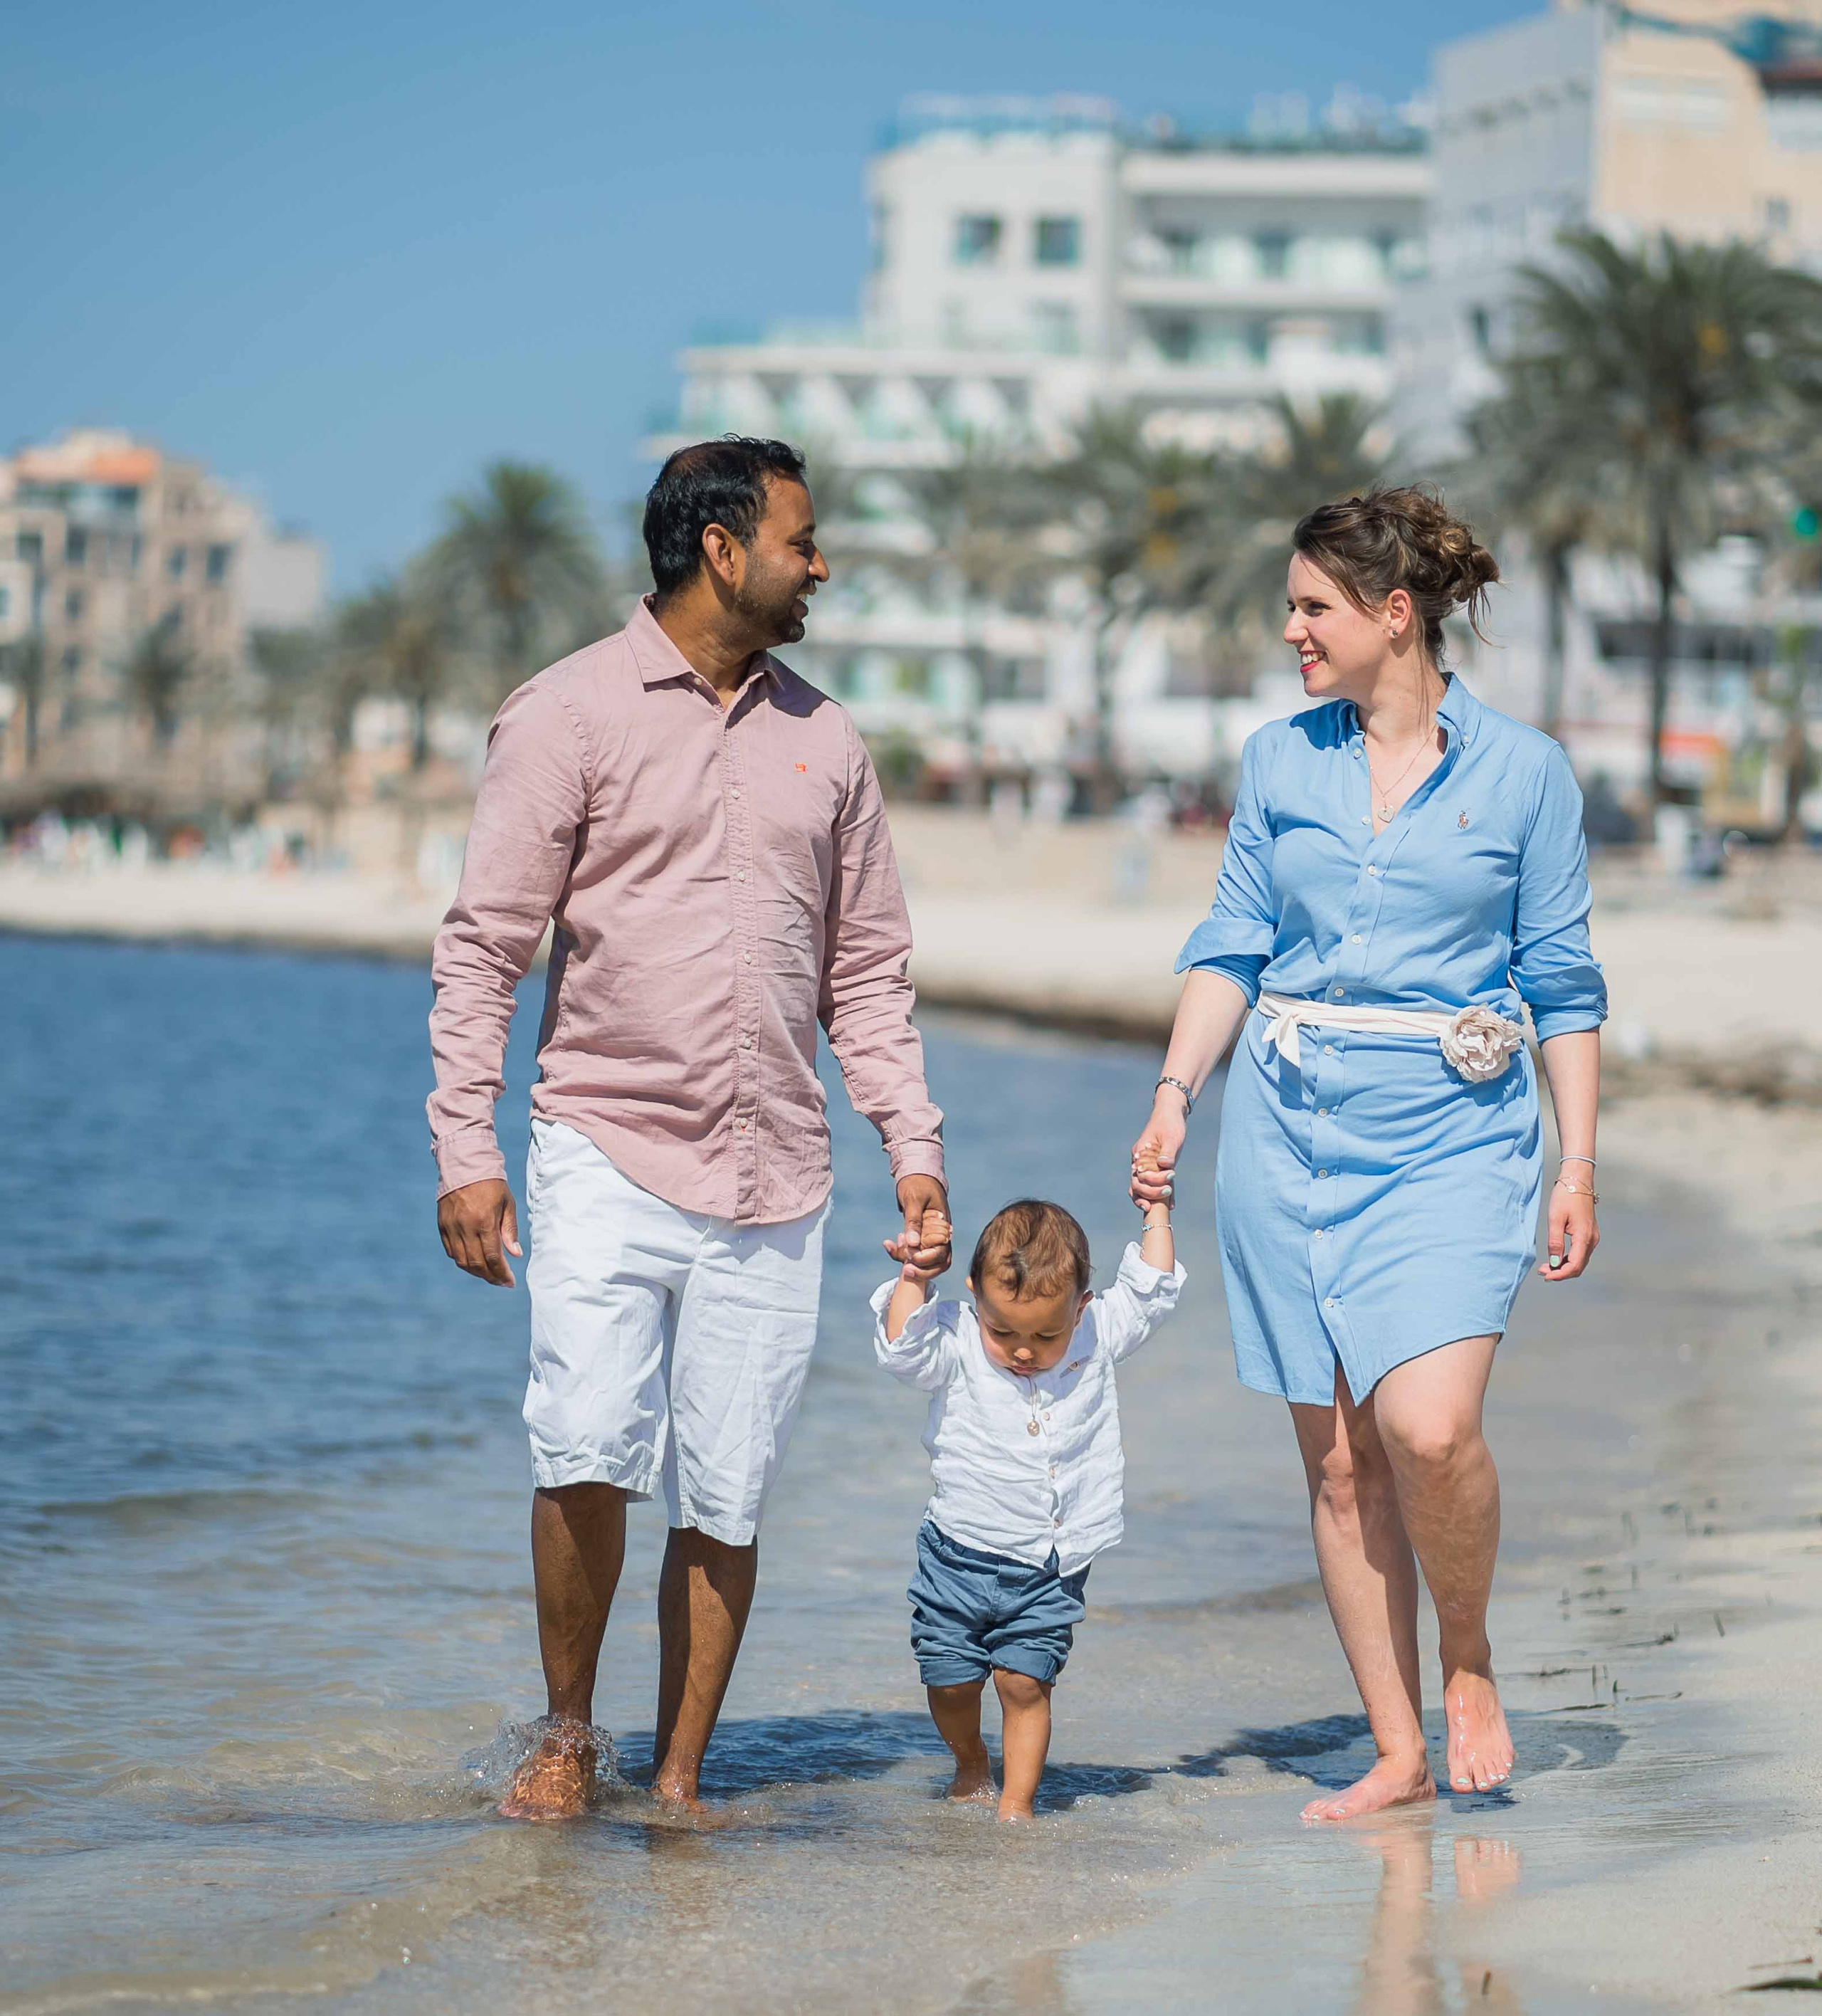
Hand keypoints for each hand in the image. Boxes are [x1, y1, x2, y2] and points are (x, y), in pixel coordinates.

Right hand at [438, 1178, 522, 1286]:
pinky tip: (474, 1261)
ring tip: (489, 1274)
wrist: (465, 1165)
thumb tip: (515, 1254)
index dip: (501, 1273)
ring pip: (461, 1261)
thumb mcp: (507, 1204)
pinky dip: (462, 1260)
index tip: (510, 1282)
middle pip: (476, 1264)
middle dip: (490, 1276)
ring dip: (476, 1272)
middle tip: (501, 1281)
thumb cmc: (492, 1184)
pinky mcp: (442, 1225)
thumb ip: (510, 1230)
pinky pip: (451, 1251)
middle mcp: (465, 1227)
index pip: (492, 1257)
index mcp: (484, 1221)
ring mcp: (451, 1227)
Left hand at [885, 1175, 951, 1282]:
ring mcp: (931, 1236)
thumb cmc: (917, 1184)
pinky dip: (902, 1253)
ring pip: (929, 1261)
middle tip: (905, 1269)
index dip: (928, 1260)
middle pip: (939, 1262)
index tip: (912, 1257)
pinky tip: (888, 1244)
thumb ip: (914, 1221)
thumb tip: (912, 1244)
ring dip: (914, 1265)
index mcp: (943, 1226)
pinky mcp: (921, 1236)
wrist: (916, 1174)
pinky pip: (915, 1251)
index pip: (942, 1253)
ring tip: (896, 1255)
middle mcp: (940, 1235)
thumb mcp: (914, 1200)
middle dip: (922, 1270)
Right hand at [1130, 1094, 1185, 1211]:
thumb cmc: (1170, 1123)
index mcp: (1140, 1154)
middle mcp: (1139, 1162)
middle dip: (1152, 1192)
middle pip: (1137, 1185)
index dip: (1152, 1183)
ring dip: (1152, 1197)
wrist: (1171, 1114)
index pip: (1139, 1176)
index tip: (1170, 1179)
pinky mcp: (1156, 1168)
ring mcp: (1146, 1166)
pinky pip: (1155, 1185)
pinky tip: (1171, 1205)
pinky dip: (1161, 1195)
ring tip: (1167, 1205)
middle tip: (1169, 1191)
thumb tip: (1165, 1165)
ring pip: (1141, 1188)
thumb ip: (1167, 1151)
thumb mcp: (1171, 1136)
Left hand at [1538, 1180, 1598, 1280]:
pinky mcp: (1589, 1234)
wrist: (1578, 1180)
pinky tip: (1556, 1258)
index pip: (1574, 1265)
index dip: (1560, 1274)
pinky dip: (1568, 1259)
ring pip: (1580, 1261)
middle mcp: (1592, 1240)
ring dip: (1564, 1267)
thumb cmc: (1566, 1196)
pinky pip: (1580, 1253)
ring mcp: (1592, 1237)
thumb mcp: (1555, 1218)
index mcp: (1584, 1237)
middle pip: (1578, 1266)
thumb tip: (1553, 1263)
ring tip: (1546, 1267)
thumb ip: (1555, 1242)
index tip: (1545, 1276)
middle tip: (1542, 1272)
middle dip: (1561, 1273)